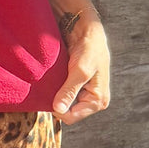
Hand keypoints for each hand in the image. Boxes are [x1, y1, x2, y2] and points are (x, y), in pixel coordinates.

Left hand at [51, 11, 110, 125]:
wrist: (86, 30)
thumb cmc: (88, 48)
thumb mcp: (79, 70)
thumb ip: (69, 91)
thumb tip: (58, 110)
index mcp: (99, 101)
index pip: (71, 117)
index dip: (58, 109)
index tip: (50, 94)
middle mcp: (93, 100)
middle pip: (67, 112)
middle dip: (58, 101)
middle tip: (51, 85)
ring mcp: (84, 93)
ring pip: (63, 103)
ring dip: (56, 94)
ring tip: (53, 80)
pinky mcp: (76, 85)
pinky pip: (62, 94)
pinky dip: (56, 88)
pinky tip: (53, 79)